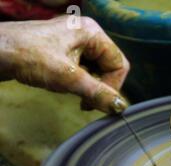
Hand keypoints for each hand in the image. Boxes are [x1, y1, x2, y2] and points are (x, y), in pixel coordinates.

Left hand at [0, 16, 129, 113]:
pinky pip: (82, 68)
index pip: (119, 64)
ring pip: (95, 69)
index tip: (98, 103)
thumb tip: (121, 107)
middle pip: (108, 66)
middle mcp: (86, 33)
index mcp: (92, 32)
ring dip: (88, 86)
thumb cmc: (28, 57)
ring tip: (72, 93)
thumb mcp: (67, 78)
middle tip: (86, 103)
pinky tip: (64, 86)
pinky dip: (77, 82)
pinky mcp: (62, 49)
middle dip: (99, 86)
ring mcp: (73, 40)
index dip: (113, 86)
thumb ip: (98, 93)